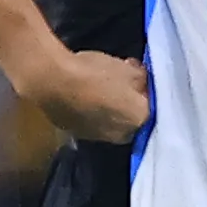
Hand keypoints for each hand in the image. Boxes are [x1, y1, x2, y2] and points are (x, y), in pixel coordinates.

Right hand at [18, 46, 149, 143]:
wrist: (52, 81)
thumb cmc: (96, 73)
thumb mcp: (128, 69)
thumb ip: (141, 77)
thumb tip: (141, 78)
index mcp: (139, 120)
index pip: (154, 107)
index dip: (146, 91)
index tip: (140, 78)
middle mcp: (122, 136)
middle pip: (133, 118)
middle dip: (131, 102)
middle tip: (121, 82)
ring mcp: (99, 138)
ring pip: (113, 122)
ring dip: (111, 108)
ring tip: (101, 87)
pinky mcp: (78, 135)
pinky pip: (93, 122)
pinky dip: (94, 111)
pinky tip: (86, 94)